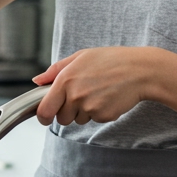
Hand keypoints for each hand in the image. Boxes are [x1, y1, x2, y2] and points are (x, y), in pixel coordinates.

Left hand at [32, 47, 160, 125]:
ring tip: (98, 92)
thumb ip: (55, 70)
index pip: (45, 110)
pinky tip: (108, 97)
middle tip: (81, 96)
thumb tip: (37, 81)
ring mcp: (89, 107)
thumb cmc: (110, 60)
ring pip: (78, 120)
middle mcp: (75, 96)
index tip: (46, 117)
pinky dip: (99, 112)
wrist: (139, 70)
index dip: (43, 116)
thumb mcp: (80, 56)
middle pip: (61, 119)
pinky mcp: (103, 116)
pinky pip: (94, 120)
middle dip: (67, 112)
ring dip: (84, 111)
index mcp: (65, 80)